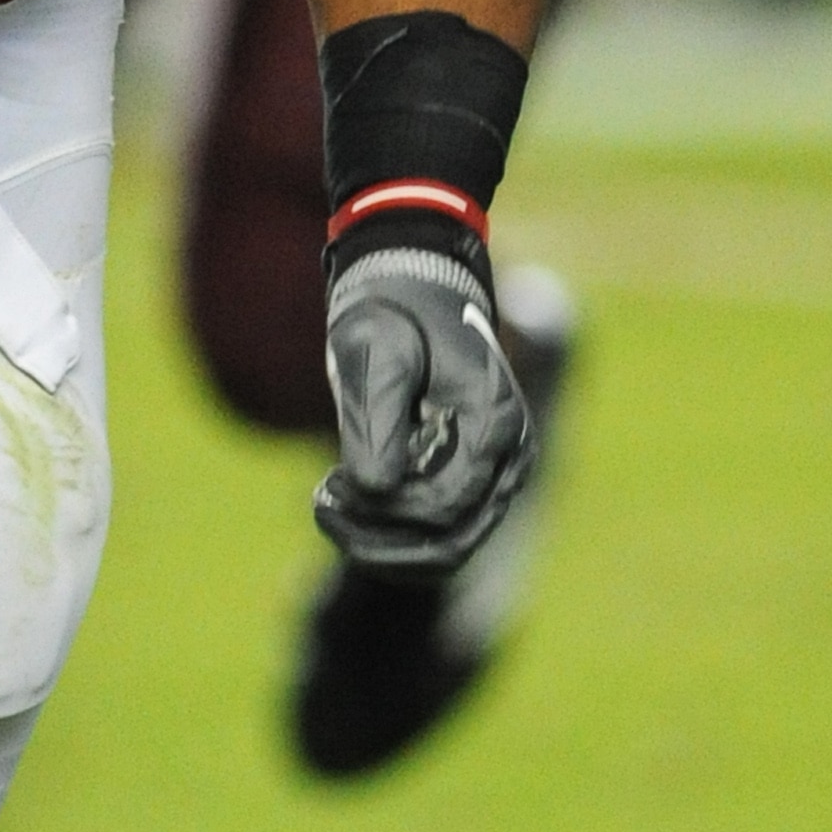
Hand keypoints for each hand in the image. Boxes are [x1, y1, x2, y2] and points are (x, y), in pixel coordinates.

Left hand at [313, 245, 533, 574]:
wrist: (416, 284)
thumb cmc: (393, 309)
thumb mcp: (375, 347)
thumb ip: (375, 417)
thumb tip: (373, 491)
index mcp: (494, 420)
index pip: (443, 506)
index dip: (382, 512)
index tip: (328, 486)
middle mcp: (510, 454)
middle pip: (450, 542)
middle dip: (378, 540)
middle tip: (321, 506)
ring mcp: (500, 470)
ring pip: (448, 548)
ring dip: (384, 545)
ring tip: (329, 511)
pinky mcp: (478, 477)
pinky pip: (444, 532)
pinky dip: (396, 535)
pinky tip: (349, 508)